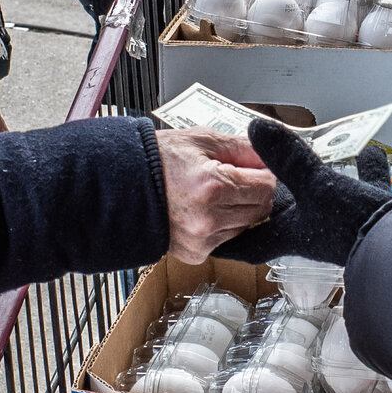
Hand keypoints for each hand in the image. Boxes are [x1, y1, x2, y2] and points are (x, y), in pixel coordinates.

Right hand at [156, 127, 277, 264]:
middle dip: (254, 192)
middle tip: (232, 179)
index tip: (255, 169)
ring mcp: (202, 240)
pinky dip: (223, 225)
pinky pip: (227, 239)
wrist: (121, 185)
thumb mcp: (202, 139)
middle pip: (261, 209)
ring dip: (239, 210)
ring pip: (246, 226)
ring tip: (212, 194)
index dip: (264, 174)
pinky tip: (203, 210)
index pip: (267, 187)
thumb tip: (269, 156)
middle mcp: (210, 218)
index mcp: (214, 186)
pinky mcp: (195, 253)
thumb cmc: (157, 160)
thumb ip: (243, 148)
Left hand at [212, 120, 391, 267]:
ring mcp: (348, 225)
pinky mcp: (377, 215)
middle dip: (275, 207)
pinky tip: (372, 154)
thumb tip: (255, 127)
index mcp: (294, 233)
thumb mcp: (314, 185)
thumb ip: (286, 158)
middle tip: (258, 191)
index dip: (231, 244)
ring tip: (317, 165)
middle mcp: (318, 232)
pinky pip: (367, 190)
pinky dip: (368, 171)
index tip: (213, 244)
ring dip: (323, 184)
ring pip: (329, 203)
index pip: (253, 243)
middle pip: (289, 220)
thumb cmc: (355, 225)